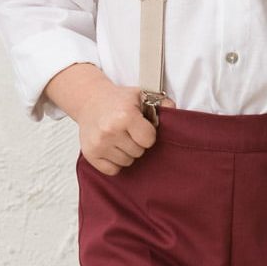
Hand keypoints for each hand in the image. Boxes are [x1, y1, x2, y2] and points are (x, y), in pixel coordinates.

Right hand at [44, 64, 173, 175]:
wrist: (90, 101)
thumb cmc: (118, 100)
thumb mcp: (141, 95)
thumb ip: (162, 103)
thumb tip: (176, 113)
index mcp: (125, 116)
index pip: (148, 140)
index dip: (148, 135)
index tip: (141, 128)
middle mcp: (110, 131)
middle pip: (138, 152)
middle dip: (137, 144)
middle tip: (129, 132)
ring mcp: (98, 144)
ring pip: (126, 162)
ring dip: (126, 153)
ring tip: (120, 138)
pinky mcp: (90, 154)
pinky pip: (112, 170)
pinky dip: (114, 162)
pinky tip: (112, 148)